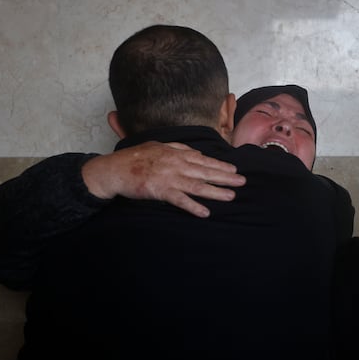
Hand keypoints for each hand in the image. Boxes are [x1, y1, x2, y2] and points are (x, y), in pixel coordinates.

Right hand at [82, 141, 245, 217]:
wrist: (115, 169)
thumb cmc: (134, 158)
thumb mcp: (158, 146)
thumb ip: (177, 149)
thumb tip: (194, 152)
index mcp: (175, 153)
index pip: (203, 159)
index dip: (219, 164)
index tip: (233, 169)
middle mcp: (176, 164)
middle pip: (205, 171)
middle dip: (225, 176)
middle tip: (242, 181)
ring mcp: (169, 178)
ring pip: (198, 185)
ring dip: (216, 191)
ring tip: (231, 196)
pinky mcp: (160, 191)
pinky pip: (180, 200)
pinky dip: (193, 207)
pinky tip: (205, 213)